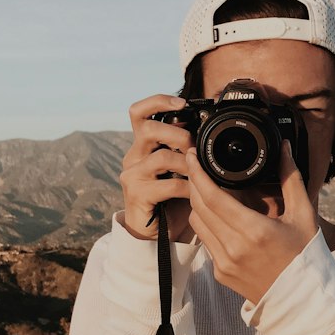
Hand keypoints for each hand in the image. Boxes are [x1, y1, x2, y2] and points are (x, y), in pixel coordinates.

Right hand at [120, 94, 194, 240]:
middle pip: (149, 129)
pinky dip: (187, 188)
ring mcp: (132, 175)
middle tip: (194, 147)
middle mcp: (133, 156)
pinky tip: (195, 193)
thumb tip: (201, 125)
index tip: (182, 103)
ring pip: (161, 157)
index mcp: (142, 144)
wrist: (155, 232)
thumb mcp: (178, 167)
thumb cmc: (170, 197)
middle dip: (178, 134)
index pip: (139, 112)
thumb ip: (183, 147)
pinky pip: (168, 185)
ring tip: (199, 174)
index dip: (158, 102)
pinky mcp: (137, 194)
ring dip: (187, 164)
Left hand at [185, 140, 318, 302]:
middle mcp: (234, 248)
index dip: (198, 173)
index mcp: (255, 231)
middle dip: (193, 183)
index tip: (192, 156)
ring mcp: (225, 263)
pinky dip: (207, 223)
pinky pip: (205, 241)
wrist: (304, 301)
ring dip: (197, 203)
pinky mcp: (221, 273)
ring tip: (206, 188)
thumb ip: (290, 177)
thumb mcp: (303, 214)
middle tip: (196, 165)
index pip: (212, 196)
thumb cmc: (306, 256)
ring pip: (197, 223)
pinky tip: (217, 214)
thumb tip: (283, 147)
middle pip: (198, 207)